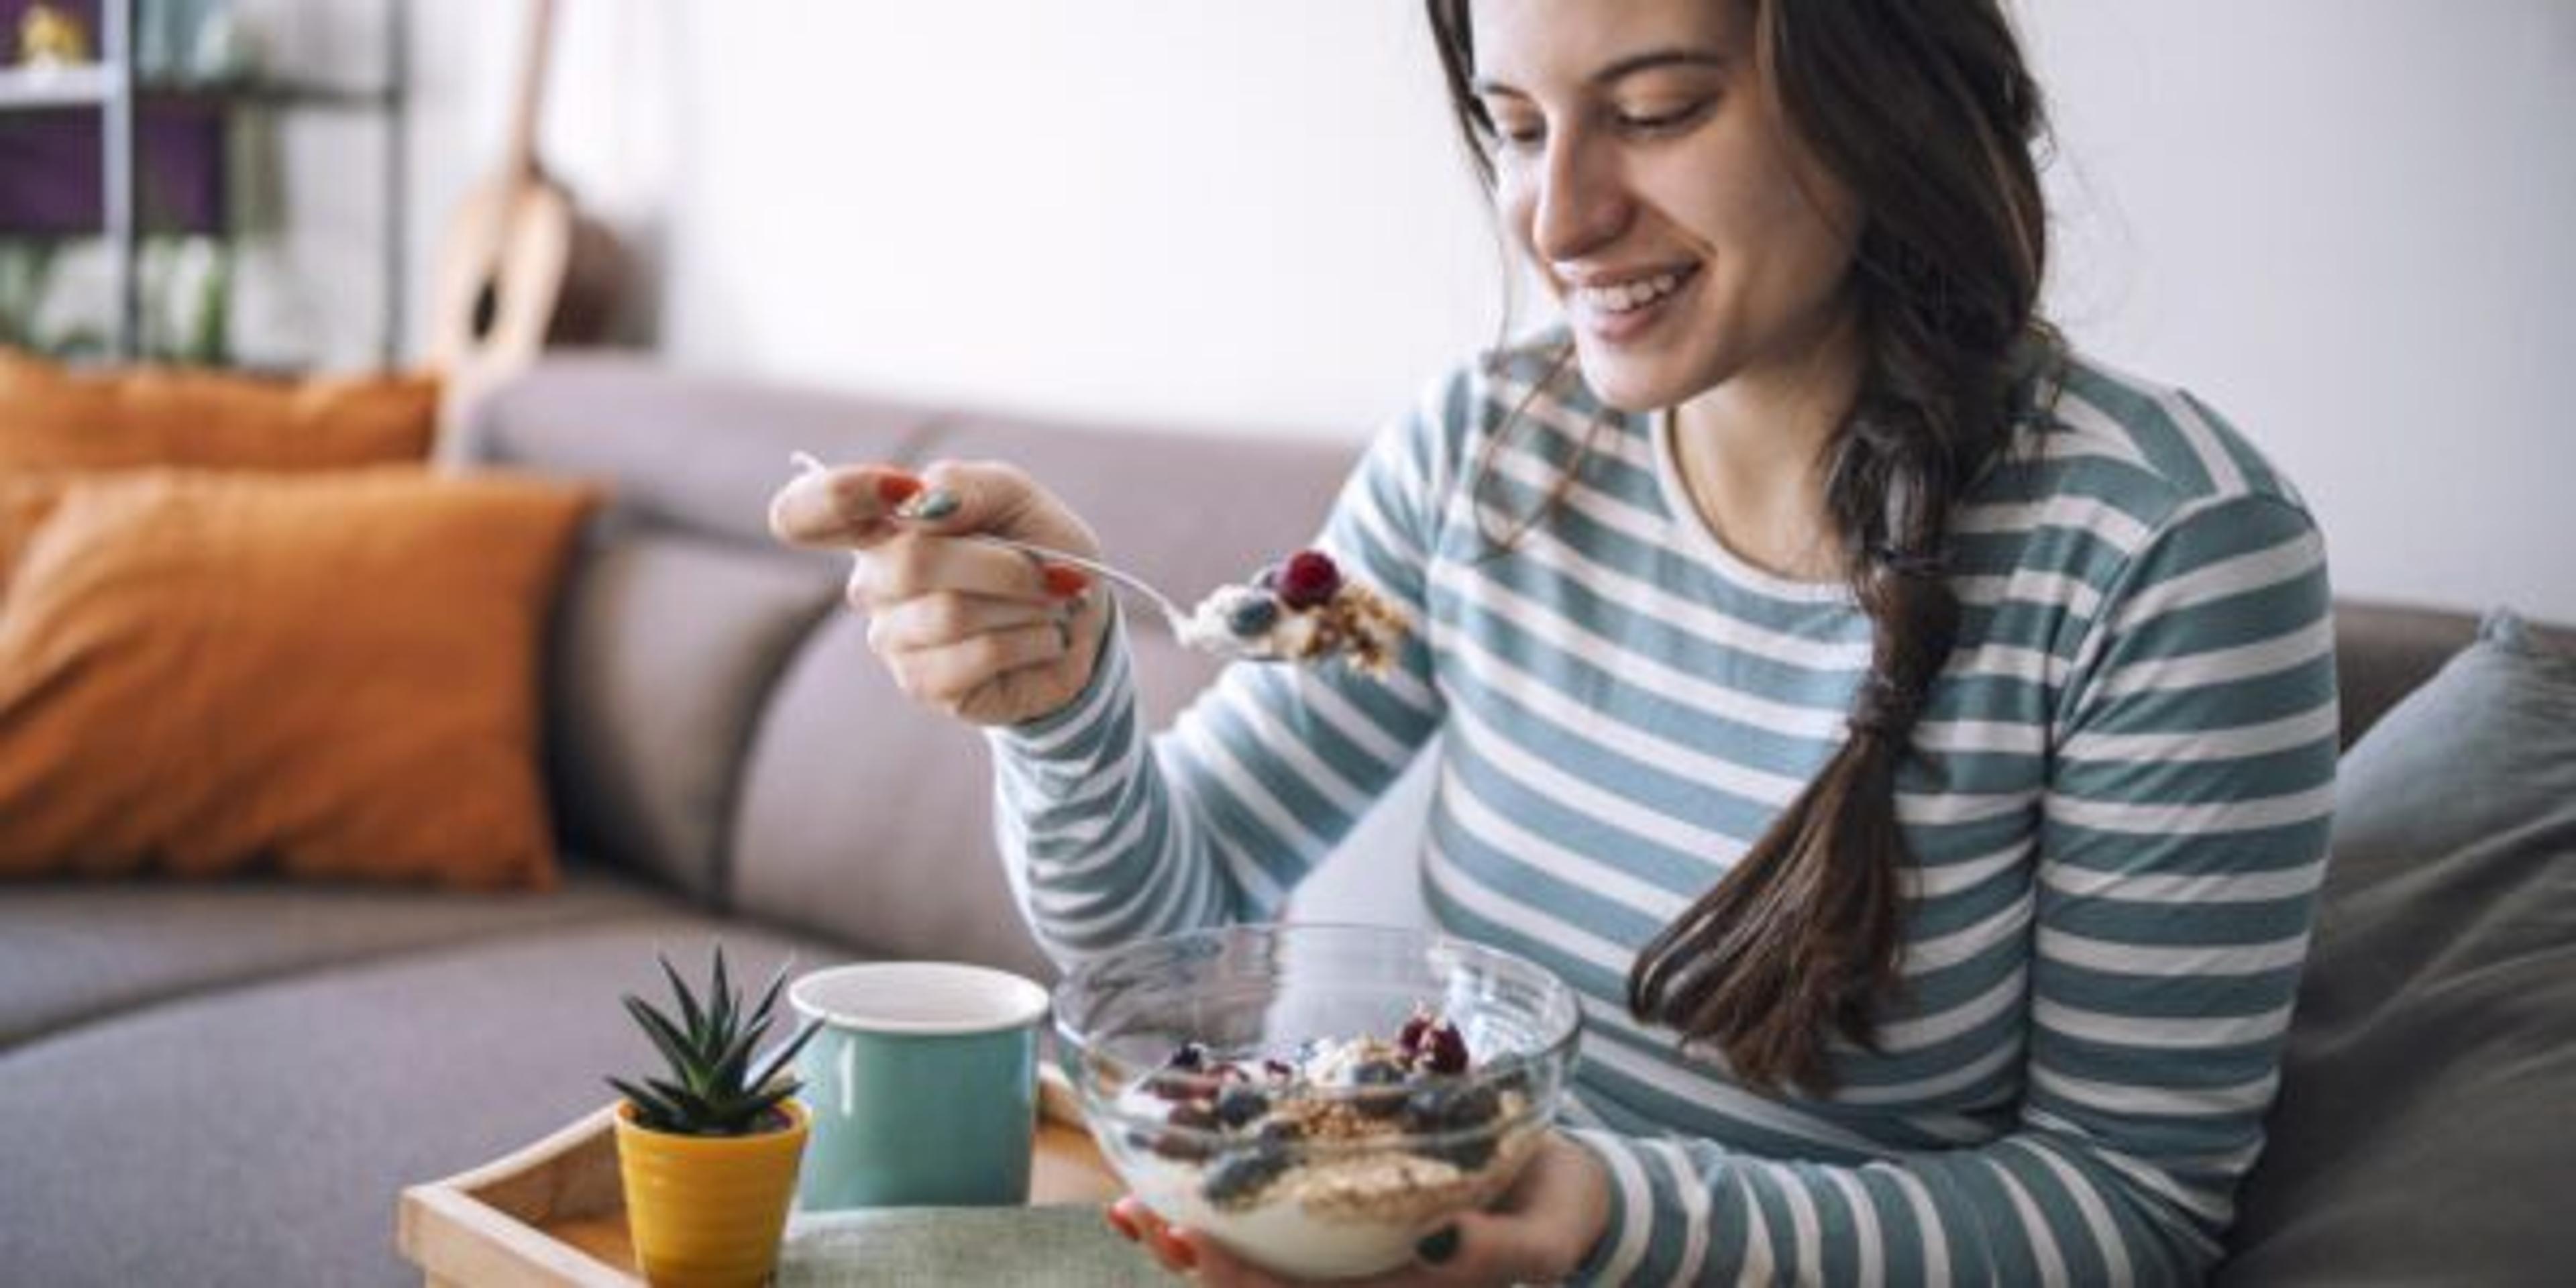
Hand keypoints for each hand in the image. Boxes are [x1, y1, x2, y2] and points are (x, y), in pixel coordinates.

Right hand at [768, 458, 1110, 726]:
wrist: (1084, 620)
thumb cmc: (1039, 548)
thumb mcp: (1014, 496)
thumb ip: (965, 485)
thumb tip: (919, 501)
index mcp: (880, 524)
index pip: (804, 511)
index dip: (837, 495)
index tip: (899, 490)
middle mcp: (872, 582)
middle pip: (910, 561)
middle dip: (1000, 563)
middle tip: (1049, 571)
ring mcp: (892, 638)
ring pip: (951, 611)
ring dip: (1024, 604)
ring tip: (1049, 606)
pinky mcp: (923, 684)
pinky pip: (978, 654)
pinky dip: (1030, 640)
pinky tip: (1043, 639)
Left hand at [1104, 1134, 1610, 1285]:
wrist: (1567, 1189)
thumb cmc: (1559, 1215)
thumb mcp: (1543, 1242)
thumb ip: (1495, 1254)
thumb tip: (1433, 1248)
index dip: (1245, 1282)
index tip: (1194, 1247)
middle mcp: (1361, 1282)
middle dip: (1192, 1259)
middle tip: (1135, 1215)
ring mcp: (1346, 1254)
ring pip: (1252, 1260)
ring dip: (1186, 1240)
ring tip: (1126, 1206)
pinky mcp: (1341, 1213)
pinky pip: (1268, 1219)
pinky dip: (1215, 1205)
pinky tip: (1163, 1184)